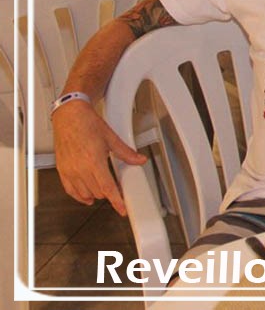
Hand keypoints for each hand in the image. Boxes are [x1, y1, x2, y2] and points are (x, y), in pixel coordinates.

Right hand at [51, 101, 146, 215]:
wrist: (69, 117)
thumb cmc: (87, 124)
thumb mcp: (111, 138)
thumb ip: (126, 153)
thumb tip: (139, 160)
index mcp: (94, 161)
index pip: (107, 188)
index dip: (117, 201)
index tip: (122, 209)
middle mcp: (80, 168)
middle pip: (98, 192)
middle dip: (109, 192)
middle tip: (116, 187)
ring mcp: (70, 171)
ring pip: (85, 194)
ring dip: (95, 194)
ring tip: (103, 188)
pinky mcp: (62, 171)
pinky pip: (70, 190)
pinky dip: (79, 196)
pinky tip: (86, 196)